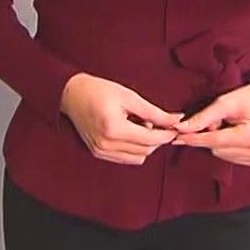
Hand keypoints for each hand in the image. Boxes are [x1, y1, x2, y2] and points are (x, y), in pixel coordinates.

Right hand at [60, 73, 181, 165]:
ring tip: (139, 125)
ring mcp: (101, 151)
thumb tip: (177, 120)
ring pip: (137, 158)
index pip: (150, 140)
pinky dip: (134, 149)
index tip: (176, 126)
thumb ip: (154, 112)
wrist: (72, 94)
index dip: (166, 134)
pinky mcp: (98, 153)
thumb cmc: (100, 91)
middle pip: (146, 151)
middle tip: (155, 121)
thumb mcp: (129, 97)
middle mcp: (106, 144)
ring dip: (145, 145)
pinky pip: (125, 158)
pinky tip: (130, 133)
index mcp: (114, 129)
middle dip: (156, 139)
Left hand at [172, 79, 249, 167]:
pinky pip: (229, 156)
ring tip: (230, 124)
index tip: (176, 136)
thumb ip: (204, 117)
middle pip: (215, 149)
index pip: (213, 141)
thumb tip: (182, 128)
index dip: (193, 138)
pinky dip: (226, 145)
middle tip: (220, 118)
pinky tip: (235, 132)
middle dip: (210, 135)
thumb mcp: (227, 102)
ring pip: (220, 154)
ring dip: (218, 140)